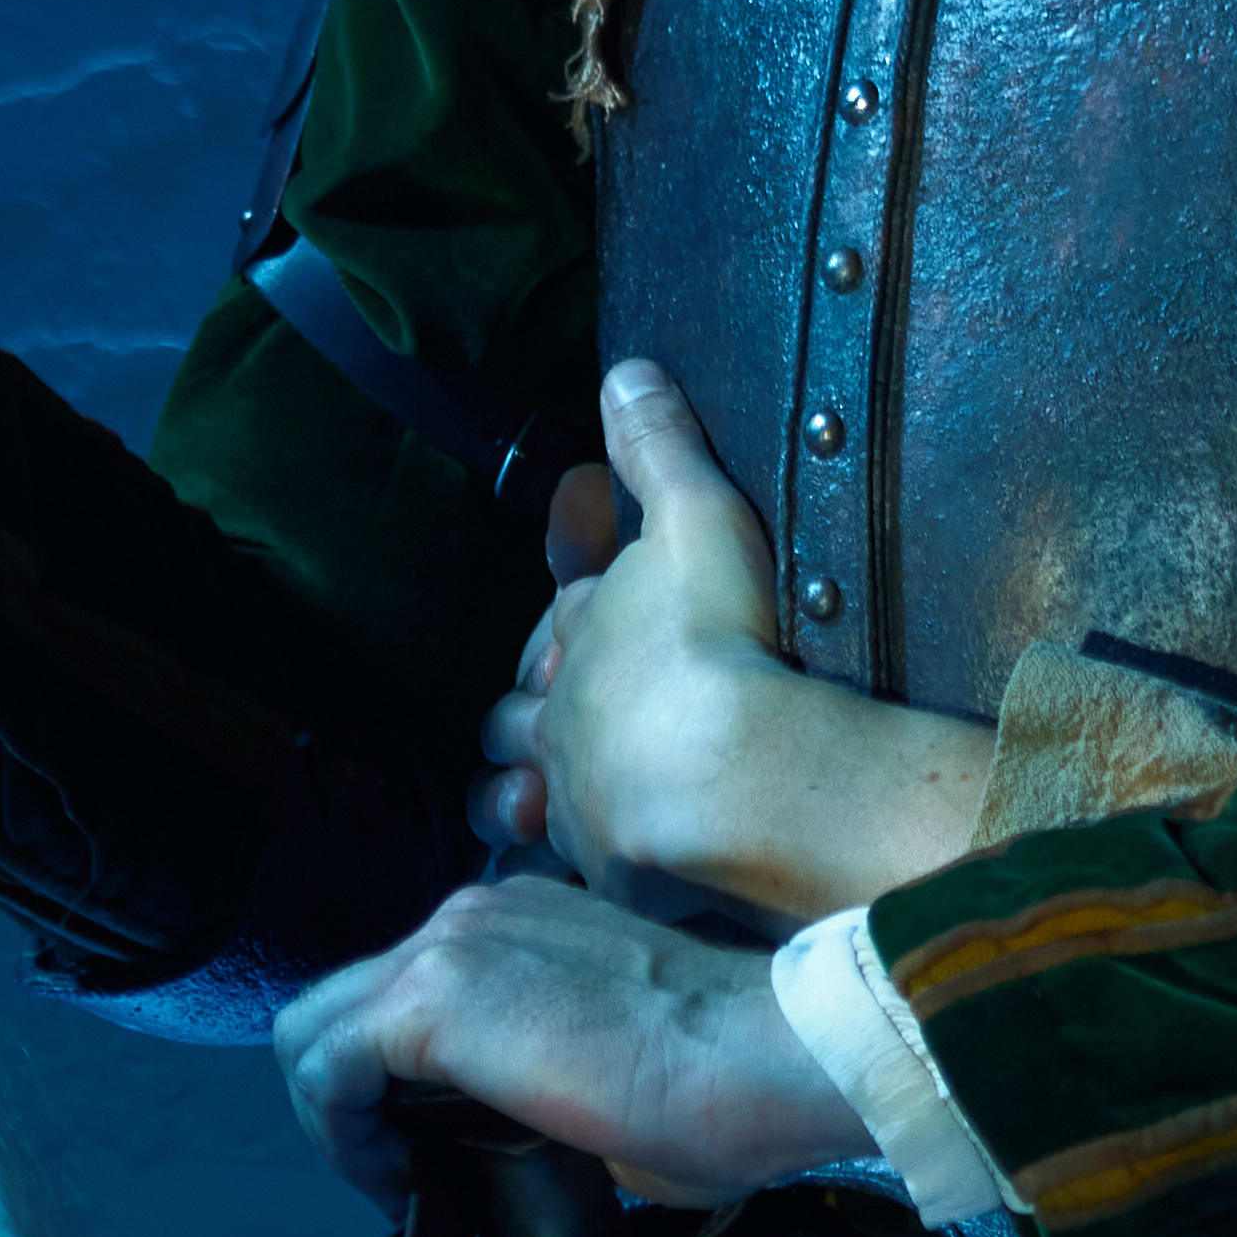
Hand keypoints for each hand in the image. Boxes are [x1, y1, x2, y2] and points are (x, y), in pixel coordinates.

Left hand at [271, 875, 865, 1204]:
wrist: (763, 1055)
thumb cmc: (726, 1083)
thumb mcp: (610, 1069)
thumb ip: (543, 1081)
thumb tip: (517, 1146)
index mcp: (522, 921)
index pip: (404, 992)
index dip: (395, 1084)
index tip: (436, 1155)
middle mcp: (471, 916)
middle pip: (341, 1003)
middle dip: (349, 1098)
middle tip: (403, 1173)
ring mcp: (447, 946)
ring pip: (316, 1028)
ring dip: (339, 1117)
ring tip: (398, 1185)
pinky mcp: (431, 997)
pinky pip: (325, 1066)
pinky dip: (339, 1133)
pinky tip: (396, 1184)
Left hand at [473, 365, 1000, 919]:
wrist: (722, 774)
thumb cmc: (712, 636)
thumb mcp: (696, 518)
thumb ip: (659, 448)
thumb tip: (624, 372)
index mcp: (581, 629)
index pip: (566, 613)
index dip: (576, 608)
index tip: (585, 608)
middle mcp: (559, 712)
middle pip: (518, 710)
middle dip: (530, 704)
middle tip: (556, 705)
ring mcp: (572, 794)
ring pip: (515, 793)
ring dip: (521, 788)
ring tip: (536, 794)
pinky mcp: (600, 865)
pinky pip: (568, 863)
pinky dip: (574, 853)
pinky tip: (592, 859)